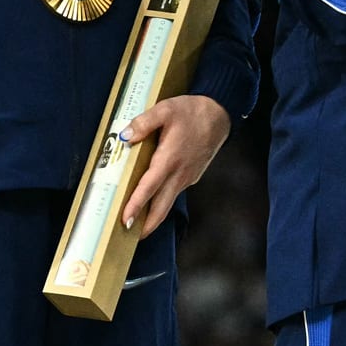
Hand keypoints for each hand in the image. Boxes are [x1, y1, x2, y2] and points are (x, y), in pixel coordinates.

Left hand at [119, 93, 231, 237]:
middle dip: (146, 226)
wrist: (220, 116)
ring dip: (153, 216)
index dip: (136, 206)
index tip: (126, 220)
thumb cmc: (193, 112)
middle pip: (161, 208)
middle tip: (129, 236)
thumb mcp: (166, 109)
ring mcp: (187, 177)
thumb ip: (144, 122)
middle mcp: (179, 174)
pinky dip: (162, 202)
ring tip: (137, 223)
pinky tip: (153, 199)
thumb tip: (125, 136)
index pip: (149, 188)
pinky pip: (173, 193)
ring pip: (167, 203)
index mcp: (169, 159)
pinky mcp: (191, 176)